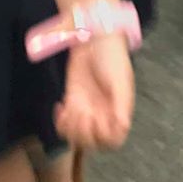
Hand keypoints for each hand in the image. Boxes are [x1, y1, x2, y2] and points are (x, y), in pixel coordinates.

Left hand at [55, 34, 133, 151]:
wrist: (94, 38)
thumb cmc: (112, 57)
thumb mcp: (120, 80)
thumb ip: (121, 104)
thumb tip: (123, 127)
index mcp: (118, 112)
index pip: (113, 141)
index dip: (103, 137)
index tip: (96, 119)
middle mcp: (103, 115)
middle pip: (92, 143)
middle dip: (84, 134)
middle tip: (81, 113)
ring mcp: (87, 110)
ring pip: (76, 137)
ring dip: (70, 129)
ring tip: (69, 109)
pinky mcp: (72, 103)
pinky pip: (64, 125)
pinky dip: (59, 122)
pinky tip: (60, 107)